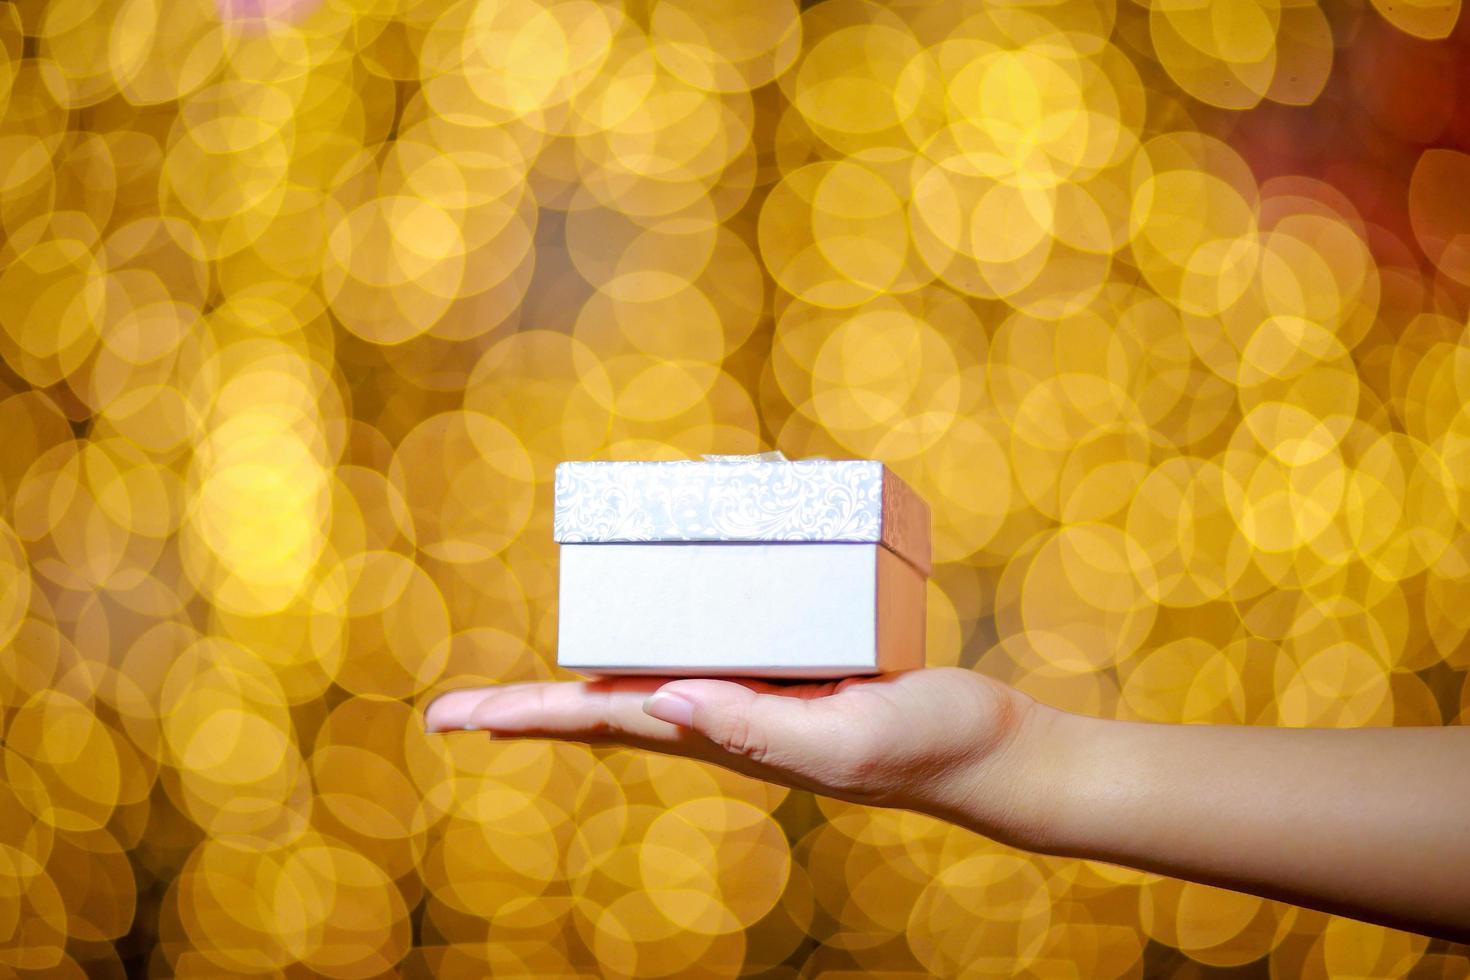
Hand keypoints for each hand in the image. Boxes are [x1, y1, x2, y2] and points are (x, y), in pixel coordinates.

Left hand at [423, 667, 1052, 843]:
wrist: (985, 751)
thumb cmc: (924, 748)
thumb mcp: (842, 738)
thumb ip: (757, 726)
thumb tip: (661, 702)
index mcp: (723, 735)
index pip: (601, 723)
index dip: (525, 715)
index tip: (450, 720)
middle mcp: (723, 717)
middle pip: (605, 709)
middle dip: (531, 708)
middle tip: (457, 710)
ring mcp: (754, 695)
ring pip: (648, 681)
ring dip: (586, 678)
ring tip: (535, 682)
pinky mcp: (789, 671)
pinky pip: (709, 648)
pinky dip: (666, 632)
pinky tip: (660, 625)